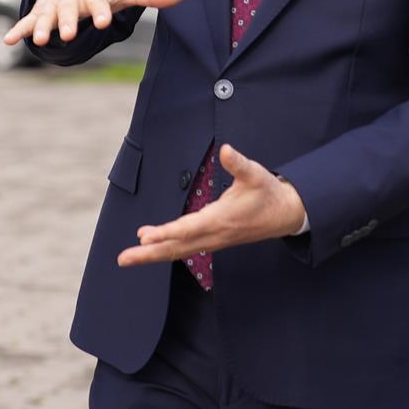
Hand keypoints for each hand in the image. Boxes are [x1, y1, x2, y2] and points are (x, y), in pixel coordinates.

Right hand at [3, 0, 184, 46]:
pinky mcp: (39, 13)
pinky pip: (26, 22)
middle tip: (69, 34)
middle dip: (67, 22)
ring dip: (40, 28)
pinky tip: (7, 41)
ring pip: (46, 18)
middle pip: (68, 11)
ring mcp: (53, 7)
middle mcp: (71, 0)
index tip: (103, 21)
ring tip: (37, 41)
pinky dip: (18, 30)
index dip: (100, 11)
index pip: (98, 3)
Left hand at [117, 145, 304, 266]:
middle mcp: (214, 234)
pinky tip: (150, 251)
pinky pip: (185, 250)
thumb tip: (227, 150)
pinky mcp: (213, 242)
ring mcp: (213, 241)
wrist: (285, 214)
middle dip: (149, 253)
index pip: (188, 228)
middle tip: (123, 258)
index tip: (145, 237)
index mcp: (221, 219)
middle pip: (177, 247)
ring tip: (128, 257)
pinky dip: (166, 251)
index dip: (166, 233)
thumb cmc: (267, 192)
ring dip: (153, 255)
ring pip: (179, 251)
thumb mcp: (256, 174)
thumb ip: (239, 163)